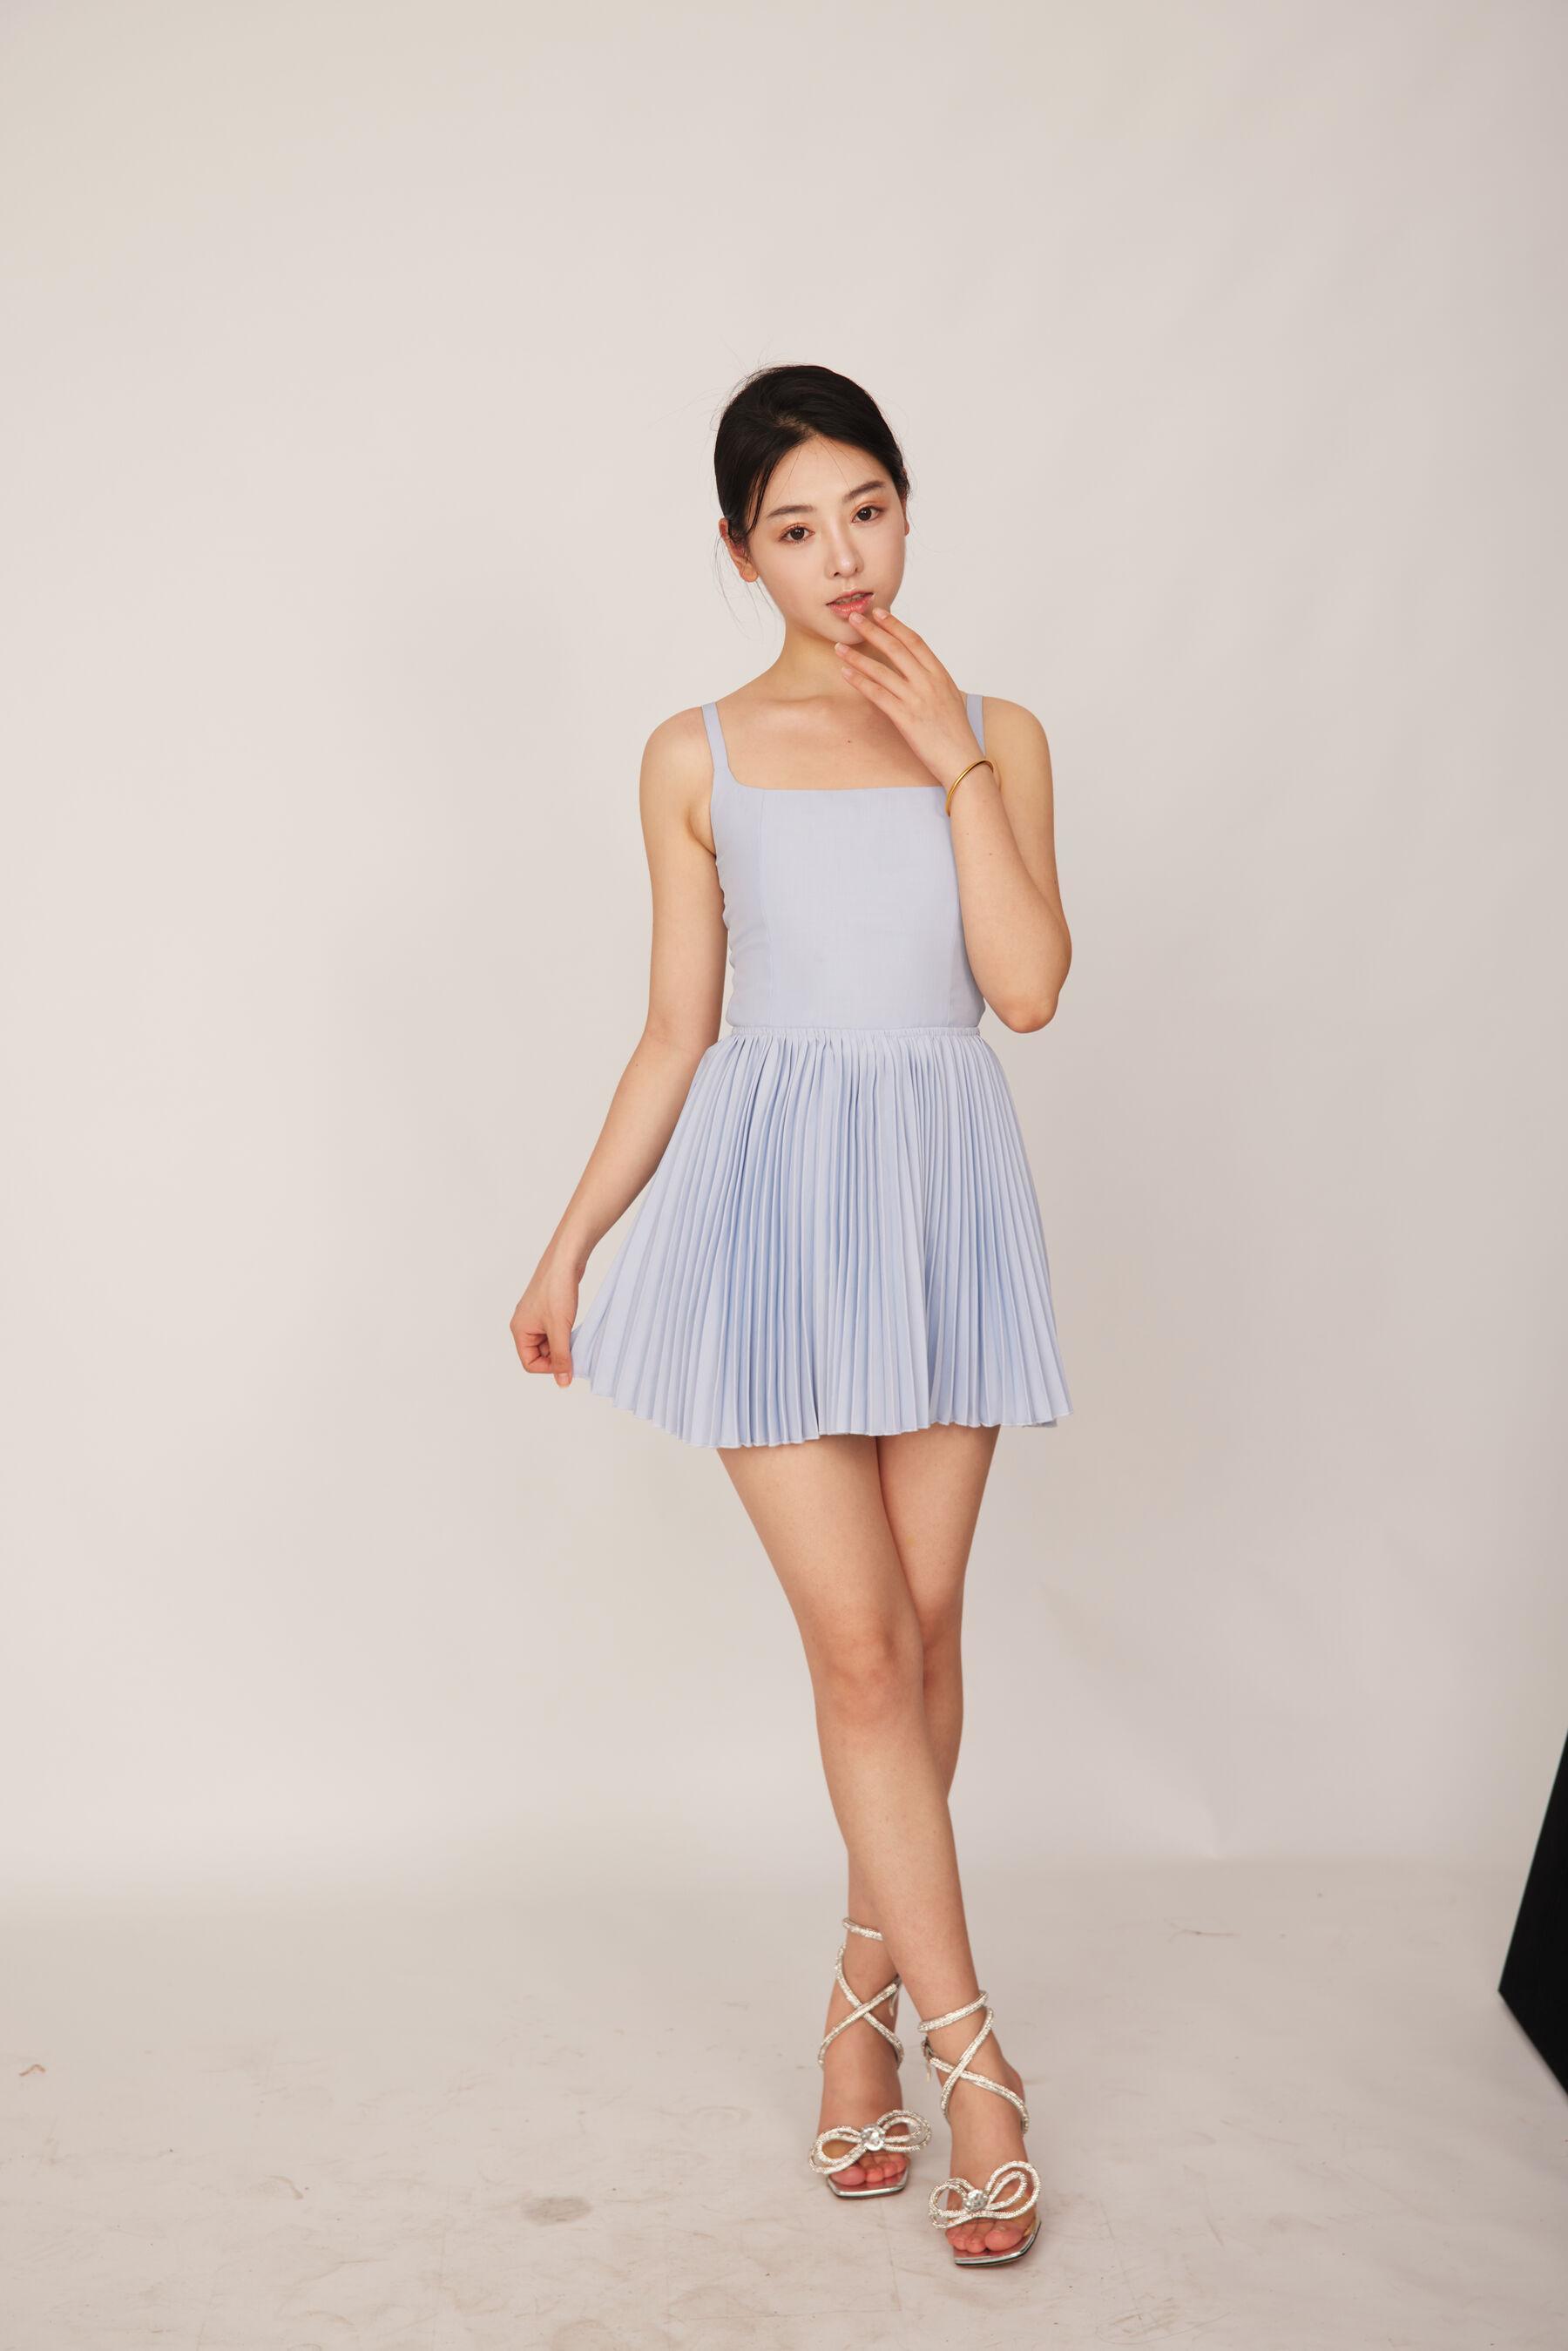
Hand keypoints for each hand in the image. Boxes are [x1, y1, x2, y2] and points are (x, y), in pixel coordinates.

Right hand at [510, 1251, 580, 1387]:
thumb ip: (561, 1357)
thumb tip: (563, 1382)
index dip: (549, 1368)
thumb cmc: (556, 1289)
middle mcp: (524, 1324)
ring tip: (574, 1334)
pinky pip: (553, 1330)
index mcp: (519, 1330)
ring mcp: (535, 1316)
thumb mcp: (560, 1329)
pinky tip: (574, 1326)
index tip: (567, 1363)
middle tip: (574, 1349)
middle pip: (539, 1354)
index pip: (530, 1363)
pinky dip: (564, 1333)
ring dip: (562, 1344)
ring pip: (548, 1342)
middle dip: (556, 1355)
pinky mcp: (547, 1309)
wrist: (565, 1258)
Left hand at [835, 607, 979, 787]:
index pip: (914, 641)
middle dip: (872, 631)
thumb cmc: (955, 733)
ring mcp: (917, 699)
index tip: (879, 613)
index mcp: (941, 674)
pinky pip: (878, 695)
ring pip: (882, 670)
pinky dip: (860, 682)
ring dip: (858, 656)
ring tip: (840, 646)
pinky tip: (846, 674)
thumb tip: (916, 670)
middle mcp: (929, 682)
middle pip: (896, 649)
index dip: (895, 625)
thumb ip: (932, 681)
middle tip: (854, 619)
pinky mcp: (906, 718)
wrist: (962, 760)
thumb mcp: (949, 699)